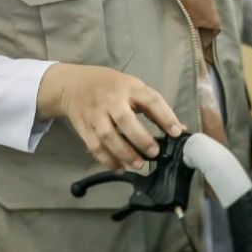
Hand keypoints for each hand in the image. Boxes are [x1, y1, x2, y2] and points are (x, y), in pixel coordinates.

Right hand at [36, 63, 184, 171]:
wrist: (72, 84)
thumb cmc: (109, 86)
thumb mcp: (132, 88)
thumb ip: (153, 108)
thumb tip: (178, 129)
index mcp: (129, 87)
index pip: (150, 100)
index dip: (165, 116)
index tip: (176, 132)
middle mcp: (111, 100)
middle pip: (124, 119)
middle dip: (140, 138)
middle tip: (154, 152)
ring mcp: (95, 114)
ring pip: (108, 136)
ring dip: (124, 153)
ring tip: (138, 164)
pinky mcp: (84, 127)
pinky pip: (95, 146)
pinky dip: (107, 160)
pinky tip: (120, 167)